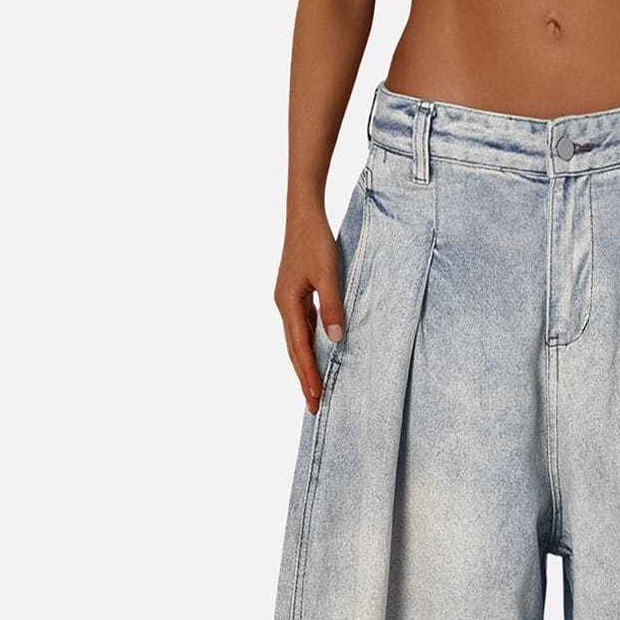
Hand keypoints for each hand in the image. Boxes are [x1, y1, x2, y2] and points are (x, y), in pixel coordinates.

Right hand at [274, 207, 344, 414]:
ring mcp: (287, 301)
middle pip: (294, 351)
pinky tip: (316, 356)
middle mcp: (284, 305)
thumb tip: (336, 339)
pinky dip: (307, 347)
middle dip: (304, 378)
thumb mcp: (328, 273)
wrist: (303, 212)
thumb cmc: (316, 240)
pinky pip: (301, 328)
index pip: (300, 348)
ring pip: (296, 341)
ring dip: (304, 365)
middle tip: (314, 406)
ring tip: (314, 389)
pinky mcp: (294, 295)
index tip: (316, 397)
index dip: (308, 375)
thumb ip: (332, 306)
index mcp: (288, 303)